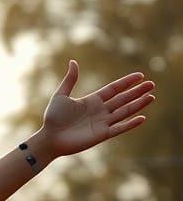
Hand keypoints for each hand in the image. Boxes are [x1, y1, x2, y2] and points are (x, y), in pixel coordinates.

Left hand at [40, 60, 154, 156]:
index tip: (140, 75)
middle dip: (137, 92)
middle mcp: (100, 111)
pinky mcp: (101, 135)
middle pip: (123, 99)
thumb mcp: (61, 96)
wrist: (49, 138)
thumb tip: (73, 61)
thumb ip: (70, 80)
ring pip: (125, 111)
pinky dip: (131, 124)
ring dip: (138, 104)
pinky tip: (142, 117)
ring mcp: (102, 123)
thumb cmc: (52, 118)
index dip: (127, 82)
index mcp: (92, 100)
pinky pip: (119, 128)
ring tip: (152, 96)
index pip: (114, 89)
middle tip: (152, 84)